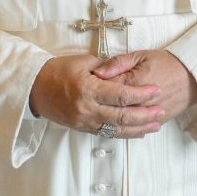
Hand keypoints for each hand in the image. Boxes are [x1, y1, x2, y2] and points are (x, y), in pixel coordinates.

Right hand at [29, 53, 162, 136]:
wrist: (35, 89)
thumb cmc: (60, 70)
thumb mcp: (84, 61)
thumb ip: (108, 67)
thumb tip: (128, 72)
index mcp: (89, 89)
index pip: (122, 95)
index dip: (142, 95)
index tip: (157, 91)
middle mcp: (88, 109)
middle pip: (122, 116)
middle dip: (145, 115)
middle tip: (161, 111)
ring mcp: (85, 122)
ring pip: (117, 129)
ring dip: (138, 128)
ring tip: (156, 125)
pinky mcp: (83, 129)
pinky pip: (107, 133)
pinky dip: (124, 133)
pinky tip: (138, 131)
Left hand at [92, 49, 196, 125]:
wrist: (193, 75)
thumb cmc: (167, 62)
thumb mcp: (141, 56)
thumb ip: (118, 63)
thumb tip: (97, 72)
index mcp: (133, 82)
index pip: (106, 89)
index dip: (94, 89)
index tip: (86, 86)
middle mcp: (139, 101)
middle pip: (112, 109)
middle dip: (99, 108)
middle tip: (89, 105)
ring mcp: (148, 113)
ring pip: (123, 123)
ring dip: (108, 122)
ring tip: (99, 118)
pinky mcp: (156, 121)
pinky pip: (137, 130)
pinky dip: (126, 130)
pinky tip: (115, 127)